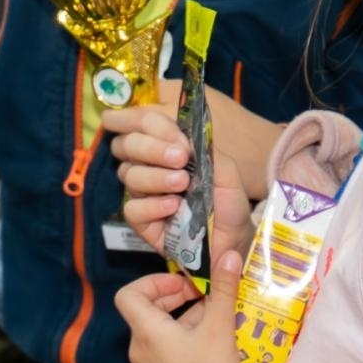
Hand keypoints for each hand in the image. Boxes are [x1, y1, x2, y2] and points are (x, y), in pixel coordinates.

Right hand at [106, 106, 253, 258]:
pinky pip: (132, 209)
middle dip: (152, 148)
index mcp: (165, 146)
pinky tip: (172, 207)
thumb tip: (180, 137)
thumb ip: (203, 149)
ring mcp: (143, 194)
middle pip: (127, 145)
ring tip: (181, 183)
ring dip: (155, 176)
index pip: (143, 123)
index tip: (179, 139)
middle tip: (180, 158)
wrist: (235, 239)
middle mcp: (149, 166)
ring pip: (128, 175)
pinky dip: (151, 205)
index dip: (154, 125)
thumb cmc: (228, 200)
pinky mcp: (142, 223)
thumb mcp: (224, 169)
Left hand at [114, 248, 244, 362]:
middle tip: (202, 292)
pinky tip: (216, 336)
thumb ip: (223, 290)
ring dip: (186, 315)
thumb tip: (229, 255)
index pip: (129, 294)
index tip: (181, 282)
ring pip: (162, 328)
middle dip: (175, 296)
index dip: (152, 282)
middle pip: (146, 308)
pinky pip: (170, 346)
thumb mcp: (220, 331)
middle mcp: (142, 347)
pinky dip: (188, 334)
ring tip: (216, 311)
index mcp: (147, 331)